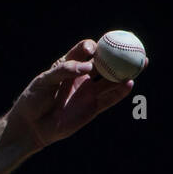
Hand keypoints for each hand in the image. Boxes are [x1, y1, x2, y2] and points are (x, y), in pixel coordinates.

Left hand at [4, 39, 137, 152]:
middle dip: (121, 54)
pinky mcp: (92, 108)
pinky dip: (120, 91)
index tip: (94, 50)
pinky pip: (110, 99)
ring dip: (126, 72)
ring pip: (111, 80)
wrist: (31, 126)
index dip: (93, 47)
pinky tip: (129, 83)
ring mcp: (88, 92)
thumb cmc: (33, 101)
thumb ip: (64, 70)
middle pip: (105, 62)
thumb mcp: (43, 82)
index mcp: (69, 65)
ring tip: (141, 63)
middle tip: (134, 47)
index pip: (86, 50)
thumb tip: (88, 65)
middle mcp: (82, 77)